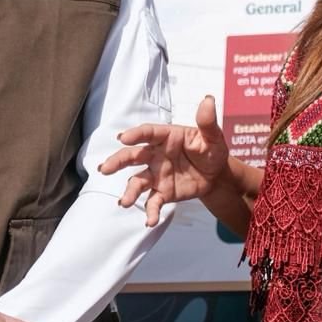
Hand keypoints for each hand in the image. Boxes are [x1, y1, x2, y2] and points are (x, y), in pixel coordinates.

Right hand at [98, 96, 230, 225]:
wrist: (217, 176)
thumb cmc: (212, 150)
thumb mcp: (213, 137)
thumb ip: (207, 122)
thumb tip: (208, 100)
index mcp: (166, 137)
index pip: (148, 133)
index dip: (135, 135)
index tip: (123, 138)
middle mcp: (156, 155)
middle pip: (133, 156)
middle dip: (117, 162)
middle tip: (104, 168)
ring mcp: (157, 174)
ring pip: (137, 181)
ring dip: (129, 192)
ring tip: (124, 202)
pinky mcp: (162, 192)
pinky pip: (153, 202)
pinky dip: (150, 211)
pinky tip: (150, 221)